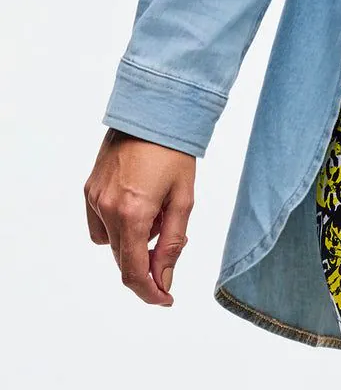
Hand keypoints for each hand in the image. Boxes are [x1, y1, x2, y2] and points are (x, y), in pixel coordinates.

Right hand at [85, 127, 195, 305]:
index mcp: (133, 213)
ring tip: (157, 210)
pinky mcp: (89, 188)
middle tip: (170, 237)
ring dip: (132, 240)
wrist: (153, 110)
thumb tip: (164, 278)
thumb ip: (173, 243)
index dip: (149, 291)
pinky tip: (139, 203)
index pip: (133, 271)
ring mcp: (94, 198)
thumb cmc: (174, 150)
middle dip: (146, 259)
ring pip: (110, 242)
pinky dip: (118, 224)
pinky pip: (100, 223)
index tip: (165, 298)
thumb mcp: (183, 198)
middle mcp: (107, 208)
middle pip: (122, 258)